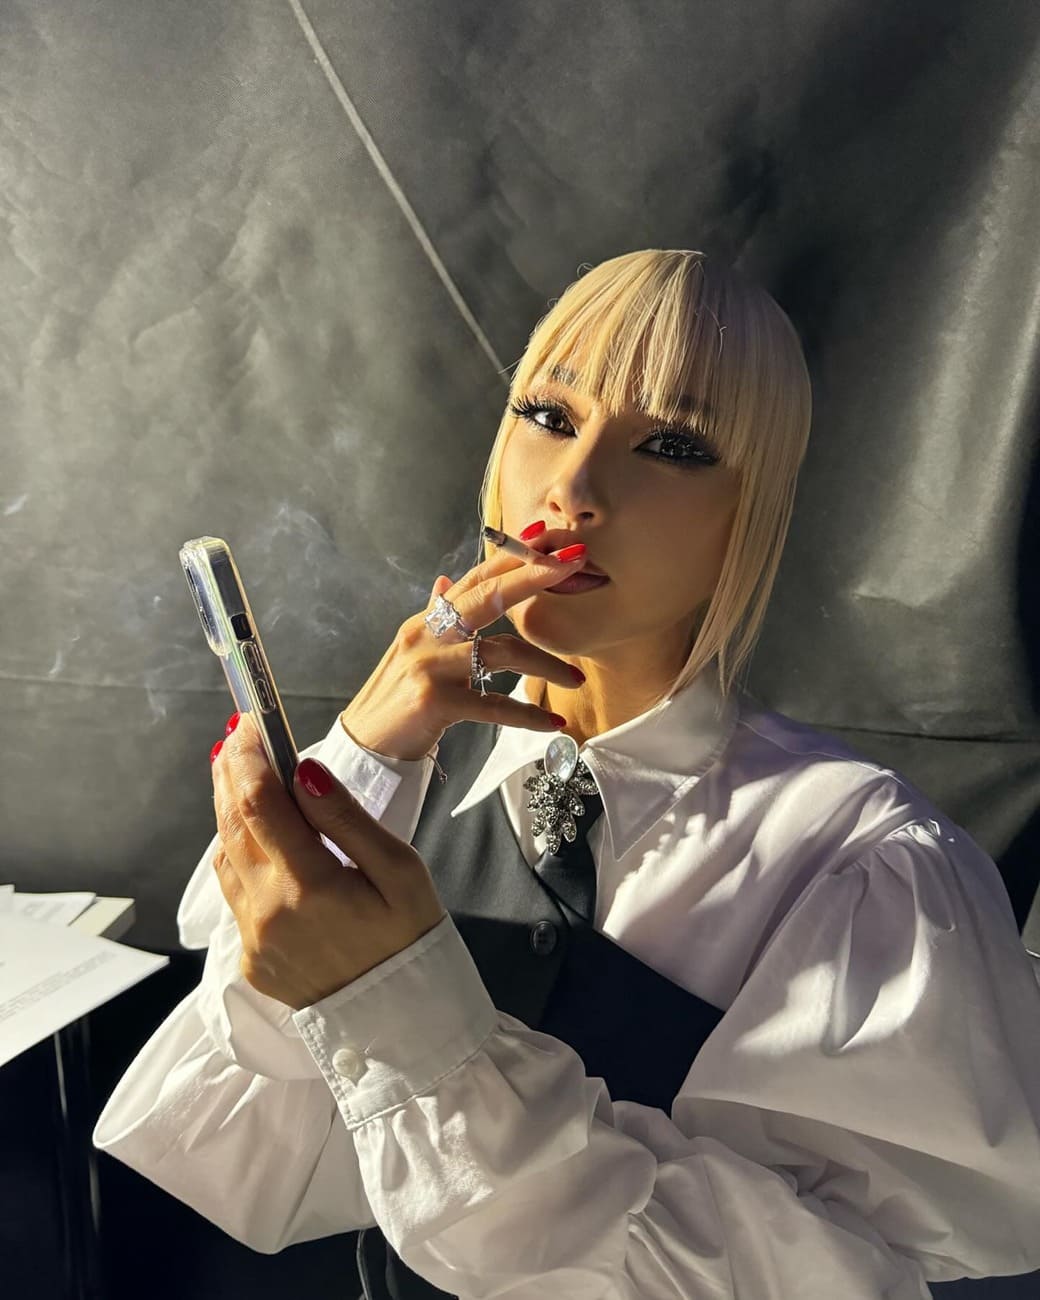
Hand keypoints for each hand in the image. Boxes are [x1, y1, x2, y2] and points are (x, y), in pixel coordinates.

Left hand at [210, 709, 446, 1010]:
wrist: (402, 1024)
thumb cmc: (411, 939)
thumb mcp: (400, 870)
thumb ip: (346, 818)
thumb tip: (303, 769)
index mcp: (309, 886)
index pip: (260, 802)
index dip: (249, 757)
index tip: (251, 725)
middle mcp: (268, 912)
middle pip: (231, 823)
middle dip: (231, 774)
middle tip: (238, 738)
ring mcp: (253, 939)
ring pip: (225, 856)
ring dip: (229, 811)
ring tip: (242, 776)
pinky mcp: (249, 959)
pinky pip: (234, 893)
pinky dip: (239, 854)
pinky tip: (257, 837)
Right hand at [340, 522, 587, 761]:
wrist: (363, 748)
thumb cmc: (395, 701)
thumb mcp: (413, 652)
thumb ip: (434, 616)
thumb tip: (445, 581)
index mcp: (426, 622)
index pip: (474, 579)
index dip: (511, 554)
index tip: (547, 532)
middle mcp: (426, 636)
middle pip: (488, 595)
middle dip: (535, 574)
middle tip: (577, 560)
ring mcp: (429, 667)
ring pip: (501, 652)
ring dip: (545, 664)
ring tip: (575, 679)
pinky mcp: (435, 702)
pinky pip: (495, 705)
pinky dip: (528, 716)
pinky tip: (553, 724)